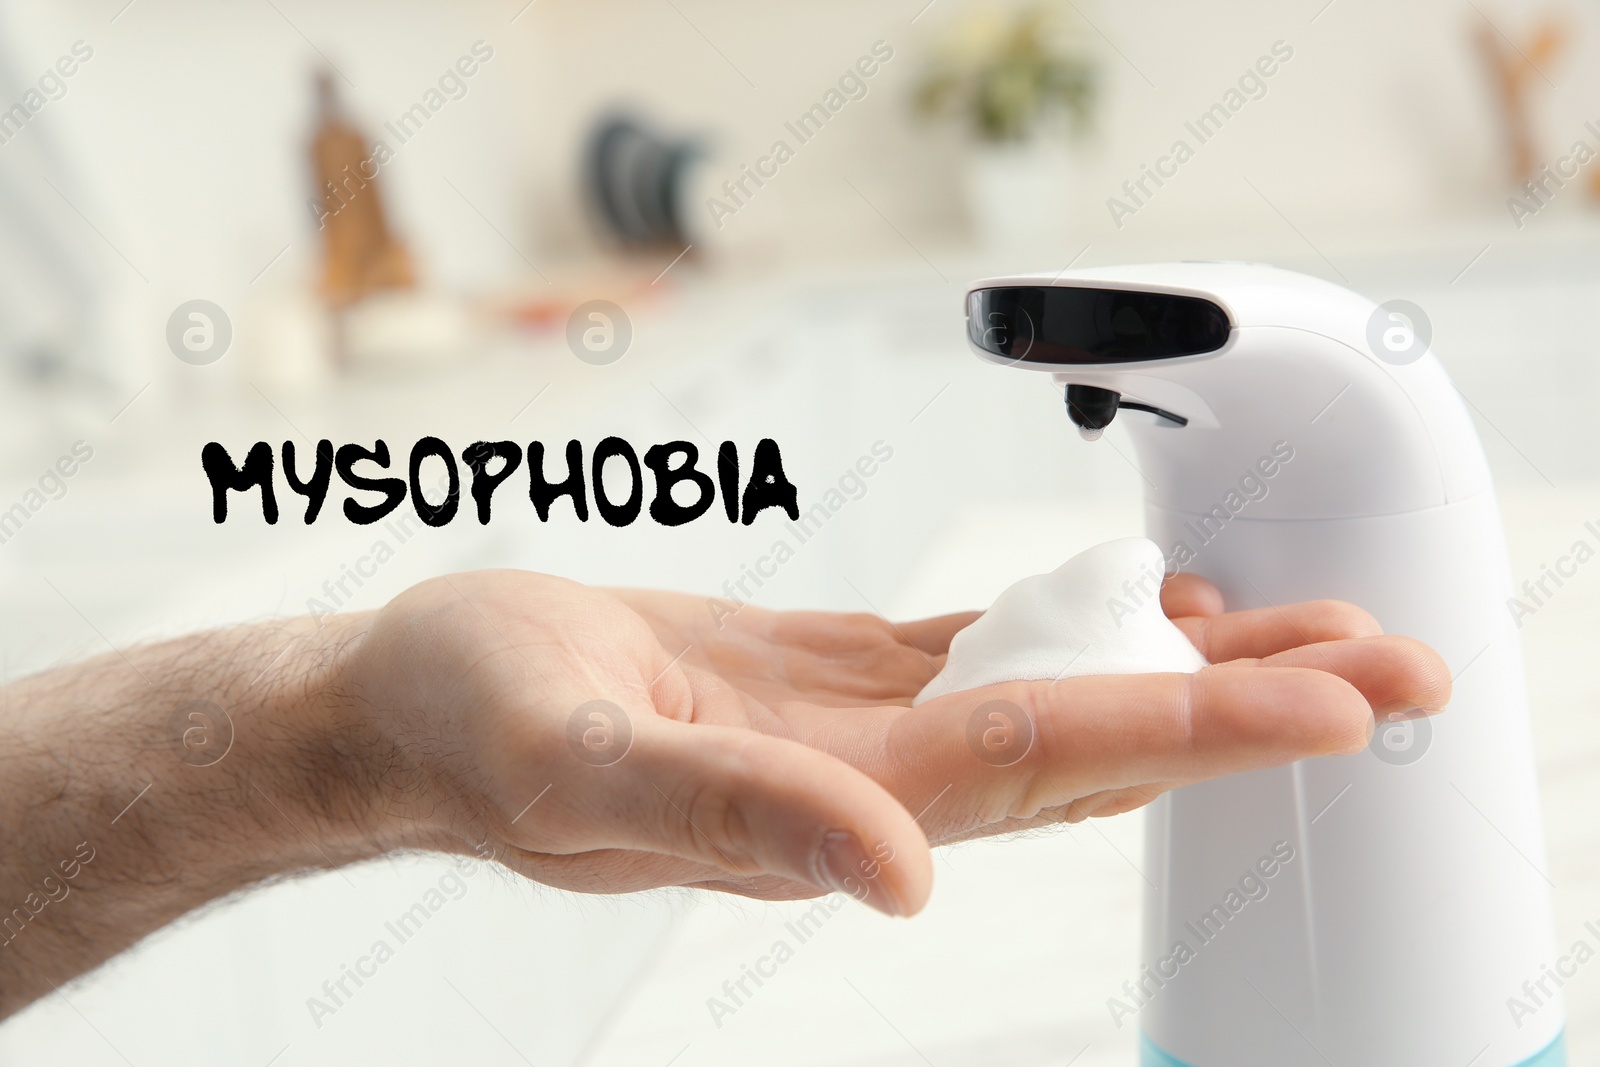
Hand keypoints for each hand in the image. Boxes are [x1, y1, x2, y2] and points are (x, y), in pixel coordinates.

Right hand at [333, 570, 1450, 918]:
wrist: (408, 701)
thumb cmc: (463, 724)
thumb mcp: (573, 762)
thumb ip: (736, 818)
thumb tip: (896, 874)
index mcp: (828, 796)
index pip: (1052, 759)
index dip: (1197, 726)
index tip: (1337, 702)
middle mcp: (868, 775)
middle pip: (1095, 737)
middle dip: (1248, 703)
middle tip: (1396, 660)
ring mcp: (854, 730)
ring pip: (1054, 694)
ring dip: (1182, 664)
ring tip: (1309, 630)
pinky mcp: (823, 681)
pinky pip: (977, 657)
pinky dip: (1067, 633)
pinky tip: (1135, 607)